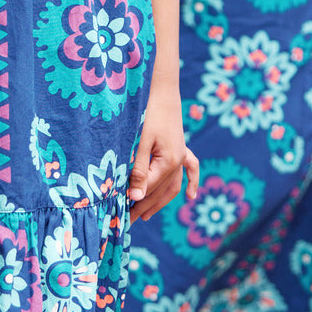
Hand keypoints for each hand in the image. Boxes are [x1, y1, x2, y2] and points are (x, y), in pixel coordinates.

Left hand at [128, 86, 199, 222]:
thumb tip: (136, 198)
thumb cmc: (147, 113)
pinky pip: (190, 168)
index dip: (134, 201)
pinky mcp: (181, 146)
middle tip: (127, 221)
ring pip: (172, 185)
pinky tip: (190, 197)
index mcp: (168, 162)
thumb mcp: (140, 142)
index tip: (119, 214)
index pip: (148, 189)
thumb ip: (139, 170)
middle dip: (144, 206)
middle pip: (160, 190)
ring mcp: (181, 154)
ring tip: (145, 215)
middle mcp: (178, 162)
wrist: (161, 89)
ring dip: (160, 201)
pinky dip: (191, 181)